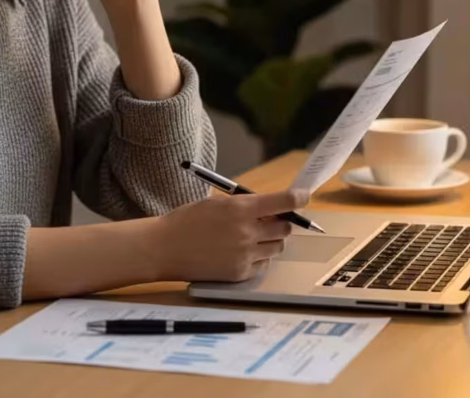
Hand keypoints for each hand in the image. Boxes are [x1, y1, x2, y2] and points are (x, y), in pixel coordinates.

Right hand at [154, 189, 310, 282]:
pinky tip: (242, 251)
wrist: (164, 247)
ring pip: (277, 247)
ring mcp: (244, 255)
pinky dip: (259, 257)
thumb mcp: (219, 203)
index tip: (305, 196)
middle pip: (284, 226)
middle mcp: (246, 231)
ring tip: (253, 236)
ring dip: (272, 240)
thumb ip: (247, 206)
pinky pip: (263, 264)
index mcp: (240, 208)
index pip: (283, 202)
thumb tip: (273, 208)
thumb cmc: (189, 220)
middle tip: (272, 219)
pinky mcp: (240, 273)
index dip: (299, 198)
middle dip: (282, 221)